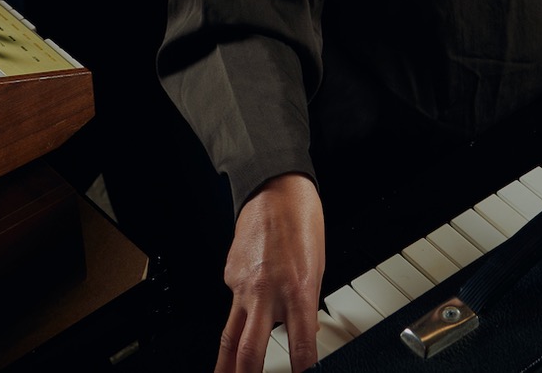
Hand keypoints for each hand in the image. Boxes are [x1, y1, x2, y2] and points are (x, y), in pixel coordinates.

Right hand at [216, 174, 325, 372]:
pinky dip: (238, 310)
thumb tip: (304, 332)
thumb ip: (306, 304)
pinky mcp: (228, 276)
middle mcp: (267, 292)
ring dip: (224, 365)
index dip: (301, 370)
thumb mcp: (317, 266)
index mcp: (298, 291)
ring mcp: (242, 286)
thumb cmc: (302, 220)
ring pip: (229, 335)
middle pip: (250, 350)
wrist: (274, 187)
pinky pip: (233, 302)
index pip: (300, 346)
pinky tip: (246, 300)